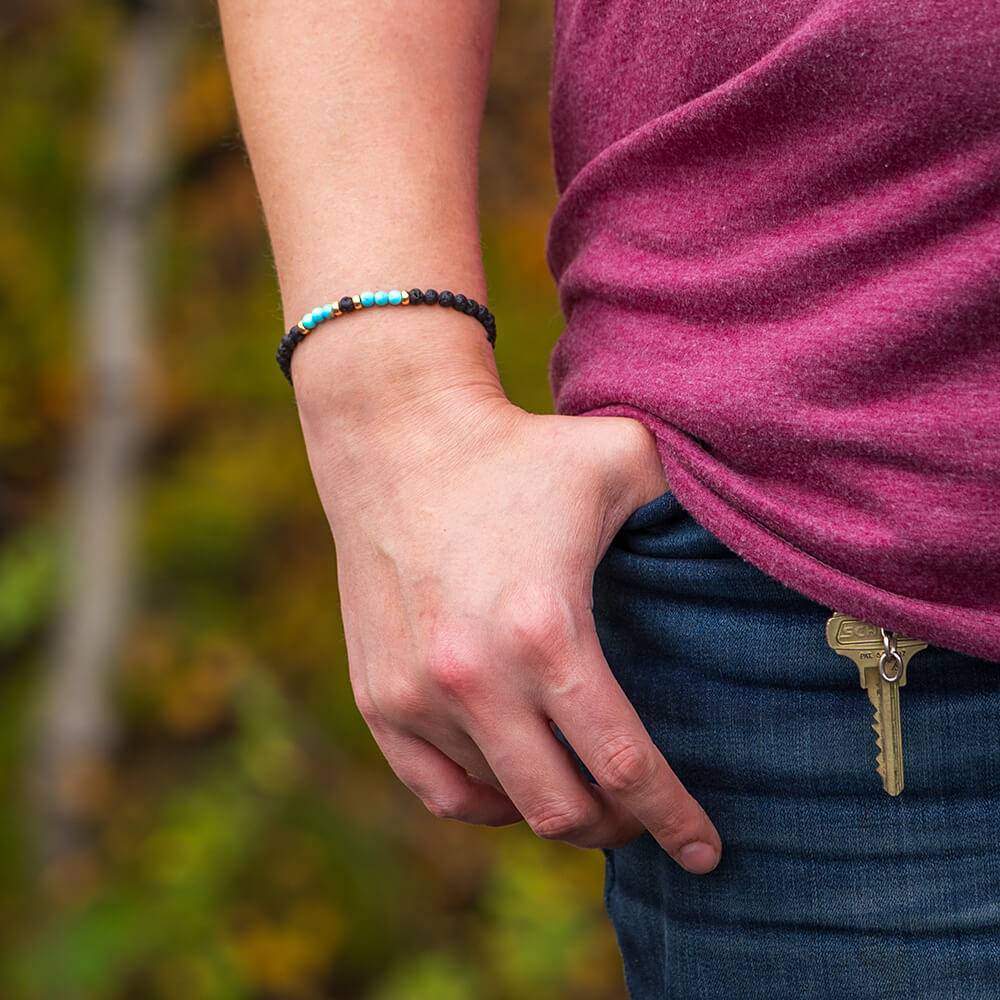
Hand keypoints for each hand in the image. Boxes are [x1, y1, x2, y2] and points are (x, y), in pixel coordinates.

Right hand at [298, 362, 721, 874]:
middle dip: (617, 827)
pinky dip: (486, 801)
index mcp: (547, 630)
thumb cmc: (519, 452)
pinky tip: (515, 779)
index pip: (625, 765)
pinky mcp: (377, 696)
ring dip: (552, 807)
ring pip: (500, 804)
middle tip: (641, 813)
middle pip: (562, 811)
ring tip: (581, 784)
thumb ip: (693, 501)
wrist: (400, 441)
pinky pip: (438, 790)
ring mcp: (416, 694)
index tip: (706, 852)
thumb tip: (762, 527)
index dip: (675, 821)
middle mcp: (474, 678)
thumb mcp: (622, 458)